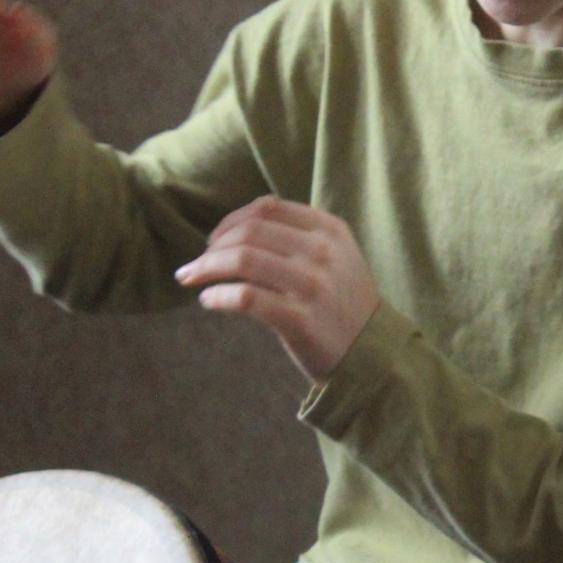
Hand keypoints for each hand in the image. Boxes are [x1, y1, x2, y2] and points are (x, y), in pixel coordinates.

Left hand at [175, 196, 380, 382]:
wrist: (372, 355)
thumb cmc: (343, 304)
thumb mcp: (336, 257)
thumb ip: (299, 235)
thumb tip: (236, 226)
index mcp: (330, 230)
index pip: (267, 208)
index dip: (231, 219)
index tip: (214, 239)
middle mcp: (323, 252)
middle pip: (249, 232)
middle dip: (212, 246)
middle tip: (195, 264)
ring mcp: (312, 286)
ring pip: (242, 260)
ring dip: (206, 267)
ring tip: (190, 278)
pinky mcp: (299, 320)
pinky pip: (244, 298)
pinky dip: (217, 296)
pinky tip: (209, 300)